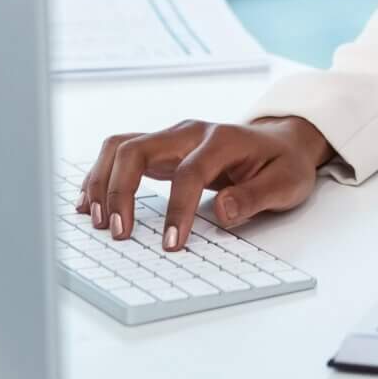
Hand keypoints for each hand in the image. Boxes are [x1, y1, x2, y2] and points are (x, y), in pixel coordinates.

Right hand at [77, 116, 334, 252]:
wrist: (281, 142)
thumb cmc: (283, 165)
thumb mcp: (285, 184)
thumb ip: (254, 197)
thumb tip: (222, 211)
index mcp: (222, 140)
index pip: (189, 173)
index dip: (177, 210)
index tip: (171, 245)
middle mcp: (189, 133)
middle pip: (137, 149)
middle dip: (120, 190)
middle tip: (117, 232)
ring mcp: (172, 138)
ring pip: (121, 147)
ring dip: (102, 181)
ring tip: (96, 220)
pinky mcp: (161, 149)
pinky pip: (121, 154)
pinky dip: (102, 175)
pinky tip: (91, 202)